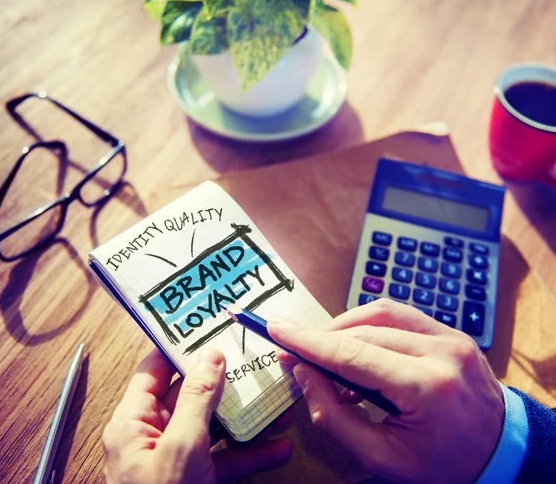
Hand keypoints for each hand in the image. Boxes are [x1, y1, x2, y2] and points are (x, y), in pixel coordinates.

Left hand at [102, 347, 292, 483]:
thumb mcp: (181, 448)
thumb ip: (196, 400)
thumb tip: (210, 358)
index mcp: (133, 422)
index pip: (153, 370)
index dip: (178, 346)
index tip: (206, 327)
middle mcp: (152, 436)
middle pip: (189, 396)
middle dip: (223, 381)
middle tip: (249, 358)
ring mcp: (176, 460)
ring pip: (213, 427)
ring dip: (244, 417)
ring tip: (273, 398)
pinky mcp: (196, 480)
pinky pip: (224, 459)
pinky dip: (250, 453)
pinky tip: (278, 446)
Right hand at [268, 299, 503, 483]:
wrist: (500, 454)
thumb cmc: (443, 464)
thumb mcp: (381, 457)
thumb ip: (333, 416)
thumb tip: (303, 374)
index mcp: (427, 388)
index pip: (352, 354)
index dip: (308, 342)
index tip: (276, 329)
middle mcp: (442, 352)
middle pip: (363, 330)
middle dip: (321, 338)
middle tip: (294, 352)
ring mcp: (451, 337)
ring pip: (380, 312)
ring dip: (344, 327)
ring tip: (324, 352)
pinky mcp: (452, 332)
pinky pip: (399, 315)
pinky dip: (369, 324)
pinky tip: (356, 346)